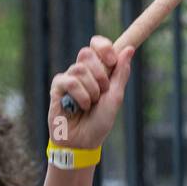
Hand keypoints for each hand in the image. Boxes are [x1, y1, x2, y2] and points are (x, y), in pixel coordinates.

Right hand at [48, 35, 134, 149]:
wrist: (84, 141)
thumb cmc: (100, 121)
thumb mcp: (116, 96)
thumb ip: (121, 73)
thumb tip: (129, 48)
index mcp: (97, 70)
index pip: (96, 44)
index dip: (103, 47)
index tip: (112, 60)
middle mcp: (81, 71)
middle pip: (86, 53)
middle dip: (99, 73)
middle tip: (103, 91)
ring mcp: (68, 79)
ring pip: (79, 68)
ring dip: (91, 89)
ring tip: (91, 104)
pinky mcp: (57, 89)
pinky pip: (69, 81)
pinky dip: (80, 95)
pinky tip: (80, 107)